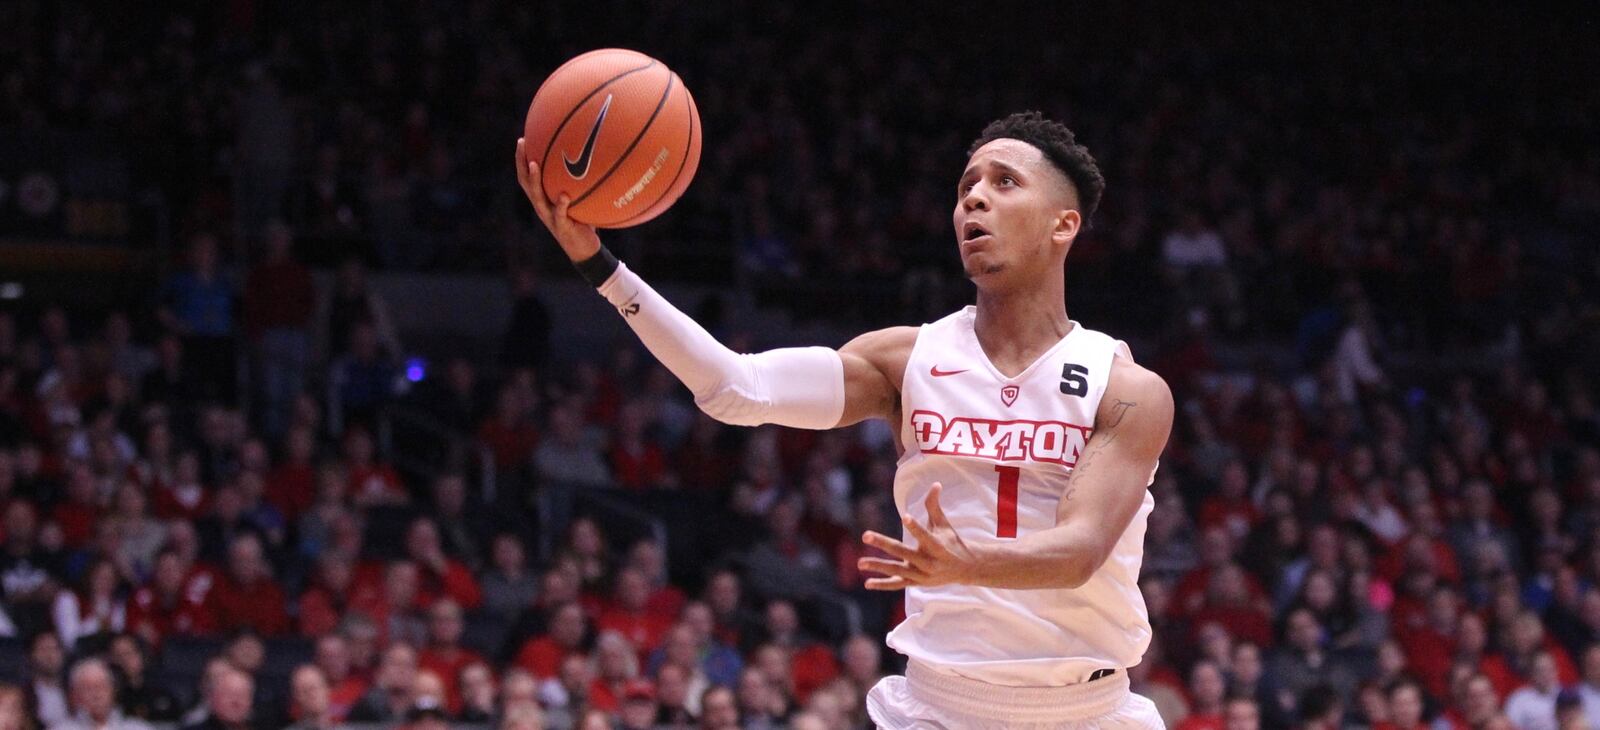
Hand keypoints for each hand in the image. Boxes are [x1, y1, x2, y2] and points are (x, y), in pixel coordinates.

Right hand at [515, 137, 601, 261]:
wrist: (586, 249)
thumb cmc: (584, 220)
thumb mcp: (581, 199)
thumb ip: (582, 183)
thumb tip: (595, 158)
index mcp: (544, 199)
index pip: (528, 176)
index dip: (522, 159)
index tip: (523, 139)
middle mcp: (542, 206)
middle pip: (526, 182)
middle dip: (522, 162)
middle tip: (523, 144)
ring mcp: (549, 217)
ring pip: (537, 197)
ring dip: (535, 181)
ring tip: (534, 165)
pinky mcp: (561, 228)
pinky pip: (559, 214)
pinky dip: (561, 205)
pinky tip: (564, 195)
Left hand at [858, 483, 979, 589]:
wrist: (965, 569)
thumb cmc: (951, 541)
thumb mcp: (943, 524)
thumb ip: (934, 506)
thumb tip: (935, 484)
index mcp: (938, 546)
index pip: (925, 535)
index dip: (915, 526)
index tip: (904, 516)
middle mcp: (929, 562)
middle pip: (903, 552)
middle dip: (884, 544)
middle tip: (865, 535)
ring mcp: (921, 574)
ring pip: (897, 570)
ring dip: (878, 566)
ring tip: (860, 562)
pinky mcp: (916, 582)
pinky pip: (897, 584)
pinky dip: (883, 584)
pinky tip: (867, 583)